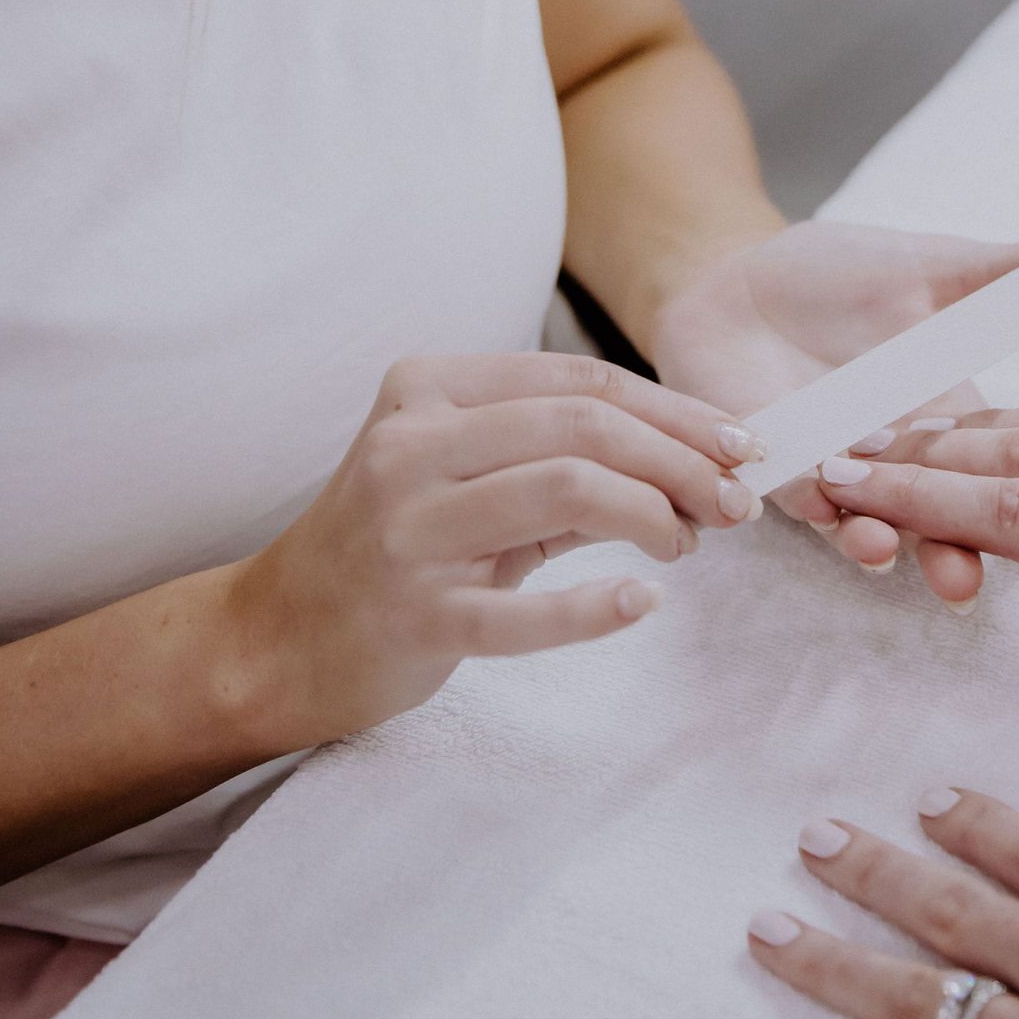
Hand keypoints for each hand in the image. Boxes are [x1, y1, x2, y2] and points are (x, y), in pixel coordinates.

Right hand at [220, 353, 760, 752]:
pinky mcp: (413, 615)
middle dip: (682, 458)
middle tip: (737, 500)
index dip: (676, 410)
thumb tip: (697, 463)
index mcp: (427, 390)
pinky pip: (522, 611)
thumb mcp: (467, 478)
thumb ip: (564, 459)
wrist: (277, 639)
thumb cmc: (394, 548)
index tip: (741, 444)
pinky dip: (595, 607)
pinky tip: (641, 604)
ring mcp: (408, 530)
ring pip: (566, 488)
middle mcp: (411, 445)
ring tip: (688, 543)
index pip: (579, 379)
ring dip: (654, 514)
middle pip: (583, 424)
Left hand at [649, 223, 1018, 603]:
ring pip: (855, 517)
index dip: (1015, 504)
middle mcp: (892, 456)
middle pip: (929, 517)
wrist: (738, 272)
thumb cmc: (840, 275)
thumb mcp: (937, 269)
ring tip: (878, 547)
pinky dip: (792, 501)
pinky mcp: (762, 463)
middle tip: (961, 582)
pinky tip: (804, 502)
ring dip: (866, 537)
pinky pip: (778, 493)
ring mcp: (828, 466)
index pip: (990, 471)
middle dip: (944, 552)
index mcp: (943, 417)